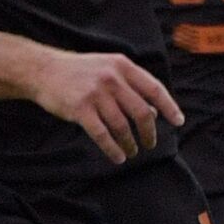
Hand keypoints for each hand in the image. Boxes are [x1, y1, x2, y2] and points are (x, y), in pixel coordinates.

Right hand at [31, 50, 183, 164]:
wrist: (44, 70)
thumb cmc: (81, 72)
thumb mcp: (109, 69)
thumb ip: (131, 87)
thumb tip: (155, 113)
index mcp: (123, 66)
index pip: (154, 89)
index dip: (169, 107)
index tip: (178, 122)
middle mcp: (112, 78)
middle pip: (141, 111)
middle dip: (149, 132)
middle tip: (150, 144)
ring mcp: (96, 93)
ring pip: (122, 126)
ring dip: (130, 143)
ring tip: (132, 152)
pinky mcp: (80, 109)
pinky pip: (102, 134)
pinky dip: (113, 149)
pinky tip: (118, 157)